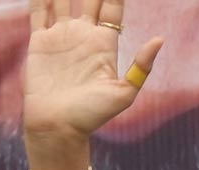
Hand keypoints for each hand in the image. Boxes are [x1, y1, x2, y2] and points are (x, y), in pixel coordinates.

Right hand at [24, 0, 163, 143]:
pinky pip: (39, 12)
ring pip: (64, 0)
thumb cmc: (91, 116)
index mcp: (105, 44)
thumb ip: (140, 67)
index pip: (112, 7)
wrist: (57, 128)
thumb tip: (159, 39)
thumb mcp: (123, 94)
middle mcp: (84, 36)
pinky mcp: (40, 43)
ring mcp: (62, 37)